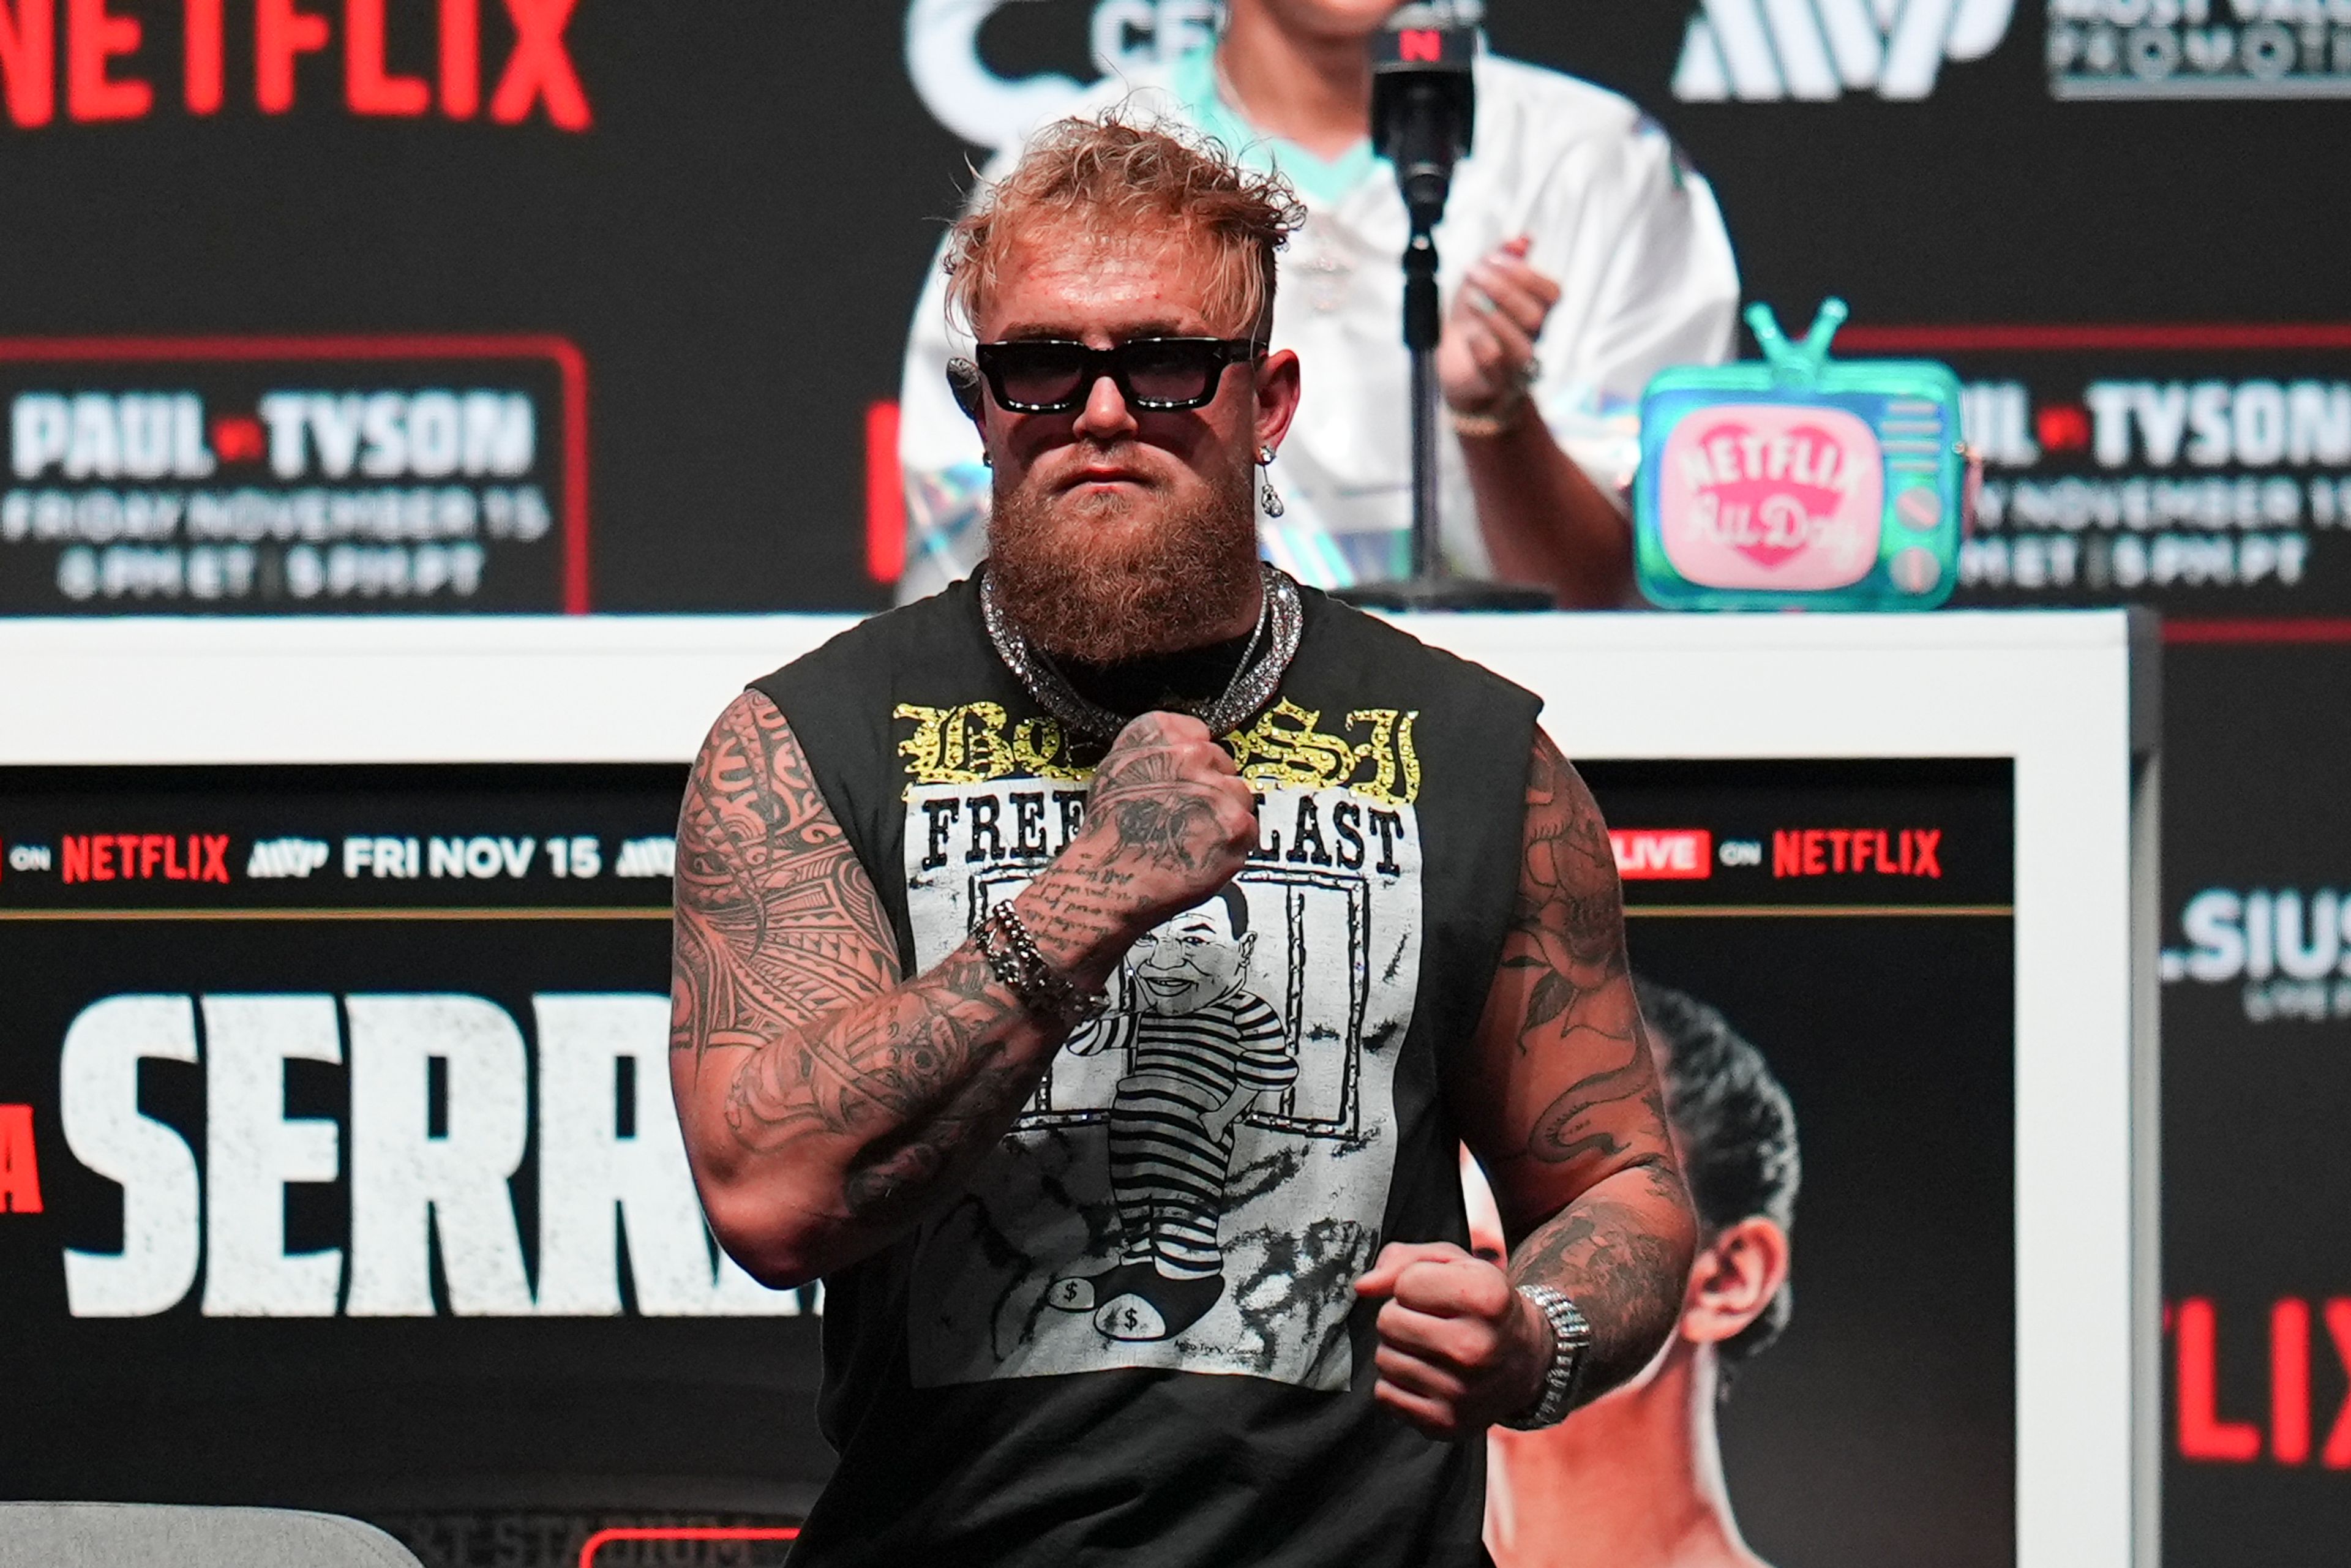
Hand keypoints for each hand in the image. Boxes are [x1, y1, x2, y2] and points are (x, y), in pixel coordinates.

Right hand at [1019, 712, 1257, 982]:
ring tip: (1193, 836)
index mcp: (1163, 735)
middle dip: (1209, 788)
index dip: (1194, 760)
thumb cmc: (1107, 832)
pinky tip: (1202, 851)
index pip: (1199, 733)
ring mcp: (1217, 790)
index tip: (1188, 776)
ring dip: (1224, 814)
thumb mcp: (1115, 767)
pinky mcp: (1236, 827)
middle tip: (1186, 814)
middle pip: (1223, 764)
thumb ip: (1152, 747)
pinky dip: (1231, 843)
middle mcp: (1193, 755)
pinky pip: (1248, 828)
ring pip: (1239, 795)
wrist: (1108, 880)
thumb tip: (1184, 743)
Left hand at [1354, 1241, 1550, 1438]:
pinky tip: (1428, 1375)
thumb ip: (1404, 1261)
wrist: (1524, 1360)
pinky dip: (1398, 1383)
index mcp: (1486, 1298)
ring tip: (1431, 1349)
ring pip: (1384, 1358)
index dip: (1416, 1284)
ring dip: (1399, 1349)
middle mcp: (1477, 1347)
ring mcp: (1462, 1392)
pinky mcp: (1445, 1423)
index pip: (1406, 1283)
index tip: (1441, 1294)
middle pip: (1389, 1321)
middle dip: (1402, 1316)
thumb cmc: (1480, 1304)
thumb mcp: (1456, 1264)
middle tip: (1431, 1322)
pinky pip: (1384, 1394)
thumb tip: (1362, 1287)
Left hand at [1437, 237, 1560, 419]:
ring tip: (1470, 301)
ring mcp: (1515, 364)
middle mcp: (1531, 339)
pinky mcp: (1493, 382)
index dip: (1526, 274)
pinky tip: (1468, 334)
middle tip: (1473, 274)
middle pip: (1535, 316)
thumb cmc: (1472, 323)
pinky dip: (1480, 344)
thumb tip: (1523, 239)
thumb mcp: (1481, 284)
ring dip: (1492, 316)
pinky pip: (1493, 364)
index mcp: (1536, 312)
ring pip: (1519, 344)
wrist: (1452, 365)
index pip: (1552, 293)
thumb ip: (1501, 260)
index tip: (1493, 259)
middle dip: (1503, 289)